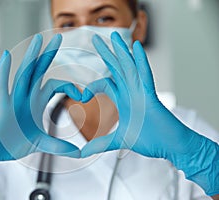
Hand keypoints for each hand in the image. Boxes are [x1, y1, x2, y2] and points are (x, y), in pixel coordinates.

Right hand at [0, 33, 80, 197]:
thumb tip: (78, 153)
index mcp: (37, 103)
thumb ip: (57, 146)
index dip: (70, 86)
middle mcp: (27, 97)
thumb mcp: (40, 144)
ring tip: (38, 40)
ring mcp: (14, 100)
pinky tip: (7, 56)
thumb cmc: (14, 144)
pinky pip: (2, 86)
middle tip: (60, 37)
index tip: (84, 95)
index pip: (56, 86)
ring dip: (31, 57)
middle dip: (49, 54)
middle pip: (39, 71)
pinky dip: (4, 71)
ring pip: (24, 74)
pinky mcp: (2, 107)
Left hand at [81, 32, 218, 195]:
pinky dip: (140, 60)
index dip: (92, 86)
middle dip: (106, 53)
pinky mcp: (150, 96)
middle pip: (116, 68)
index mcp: (124, 99)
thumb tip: (83, 152)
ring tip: (114, 36)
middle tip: (95, 38)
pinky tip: (135, 47)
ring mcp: (141, 92)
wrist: (170, 146)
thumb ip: (101, 144)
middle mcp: (132, 92)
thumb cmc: (151, 140)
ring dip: (121, 51)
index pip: (105, 84)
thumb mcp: (119, 141)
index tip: (81, 96)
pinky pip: (145, 74)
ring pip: (129, 67)